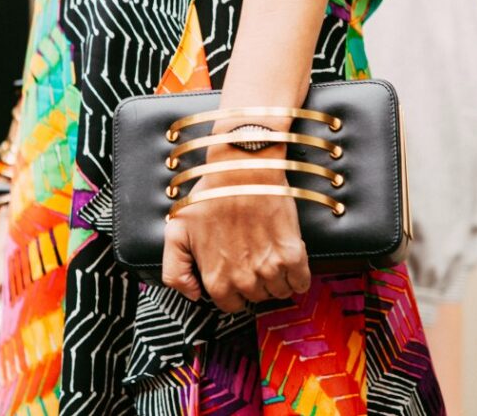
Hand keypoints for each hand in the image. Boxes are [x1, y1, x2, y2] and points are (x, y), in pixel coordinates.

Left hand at [162, 148, 311, 312]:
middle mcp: (243, 280)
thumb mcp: (176, 232)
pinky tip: (289, 260)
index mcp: (216, 279)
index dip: (234, 289)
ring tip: (270, 256)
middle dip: (255, 282)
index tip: (237, 272)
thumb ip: (175, 271)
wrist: (243, 171)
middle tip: (253, 257)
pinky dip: (298, 276)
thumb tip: (192, 294)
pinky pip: (301, 282)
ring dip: (277, 279)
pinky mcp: (292, 255)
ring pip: (279, 292)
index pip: (229, 304)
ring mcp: (269, 269)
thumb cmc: (211, 195)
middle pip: (256, 298)